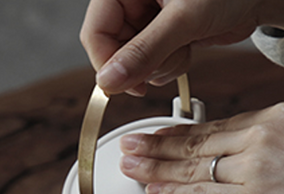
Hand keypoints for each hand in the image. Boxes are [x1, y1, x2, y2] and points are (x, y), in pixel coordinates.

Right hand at [80, 0, 283, 95]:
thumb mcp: (183, 19)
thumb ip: (144, 51)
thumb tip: (111, 81)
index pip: (96, 30)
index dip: (107, 62)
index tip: (122, 87)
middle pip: (113, 47)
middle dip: (140, 64)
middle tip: (165, 63)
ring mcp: (148, 15)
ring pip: (134, 59)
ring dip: (158, 65)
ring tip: (184, 47)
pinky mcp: (165, 31)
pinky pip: (154, 60)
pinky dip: (170, 64)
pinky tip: (188, 48)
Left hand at [119, 102, 283, 193]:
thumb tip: (263, 160)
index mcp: (281, 115)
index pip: (221, 125)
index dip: (186, 132)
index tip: (165, 135)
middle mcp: (263, 133)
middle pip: (199, 140)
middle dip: (160, 145)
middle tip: (131, 145)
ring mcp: (255, 166)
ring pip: (195, 166)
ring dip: (157, 168)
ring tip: (130, 165)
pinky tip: (153, 192)